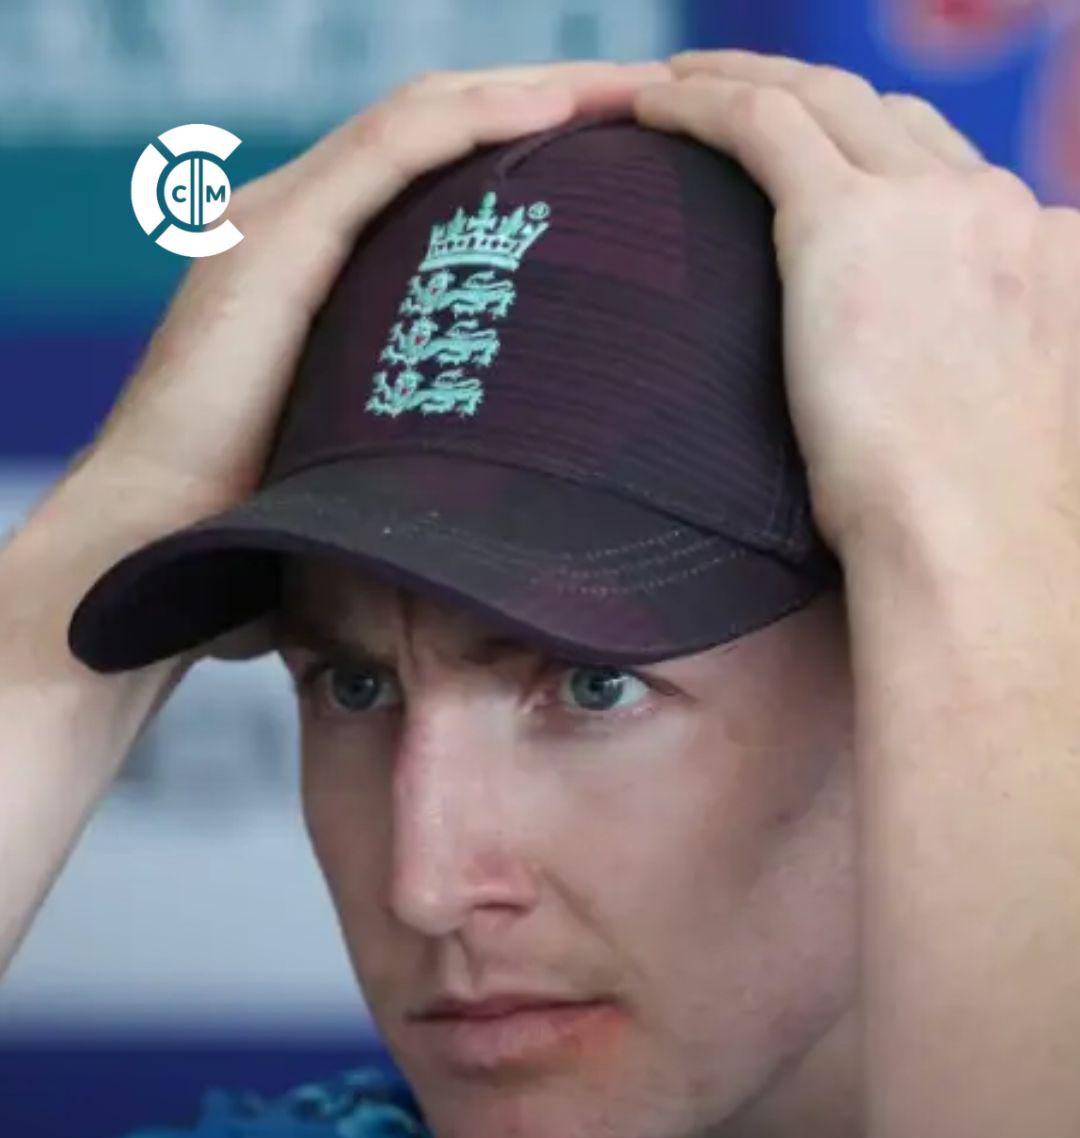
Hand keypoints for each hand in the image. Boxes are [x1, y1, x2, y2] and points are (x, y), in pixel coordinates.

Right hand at [79, 58, 666, 666]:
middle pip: (449, 126)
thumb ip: (434, 439)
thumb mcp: (373, 464)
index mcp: (323, 266)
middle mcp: (299, 219)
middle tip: (664, 104)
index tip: (640, 166)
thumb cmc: (261, 533)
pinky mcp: (279, 236)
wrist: (158, 547)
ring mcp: (283, 218)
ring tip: (638, 93)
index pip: (446, 173)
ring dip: (540, 94)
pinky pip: (394, 146)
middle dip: (560, 104)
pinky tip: (558, 112)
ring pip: (430, 115)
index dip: (542, 151)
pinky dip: (480, 120)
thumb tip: (535, 492)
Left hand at [636, 51, 1079, 560]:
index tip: (835, 187)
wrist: (972, 547)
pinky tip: (655, 110)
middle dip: (820, 105)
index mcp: (1049, 257)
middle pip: (896, 124)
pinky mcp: (844, 222)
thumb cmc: (973, 538)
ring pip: (825, 98)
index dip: (891, 174)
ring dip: (750, 79)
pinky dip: (705, 103)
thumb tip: (920, 416)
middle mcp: (998, 209)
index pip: (961, 185)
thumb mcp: (999, 433)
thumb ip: (971, 380)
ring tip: (682, 88)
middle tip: (745, 104)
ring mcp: (927, 205)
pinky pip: (762, 122)